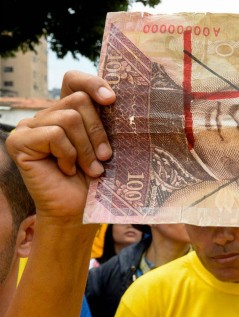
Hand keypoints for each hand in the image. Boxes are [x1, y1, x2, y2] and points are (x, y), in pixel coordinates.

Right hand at [6, 73, 114, 220]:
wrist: (79, 211)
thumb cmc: (95, 181)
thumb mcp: (106, 146)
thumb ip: (105, 122)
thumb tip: (116, 98)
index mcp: (68, 113)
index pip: (74, 81)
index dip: (92, 83)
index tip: (112, 99)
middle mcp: (47, 115)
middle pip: (79, 100)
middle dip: (98, 132)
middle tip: (104, 157)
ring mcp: (30, 127)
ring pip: (69, 118)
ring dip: (86, 148)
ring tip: (89, 169)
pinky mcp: (19, 141)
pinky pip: (54, 134)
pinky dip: (68, 154)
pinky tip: (66, 170)